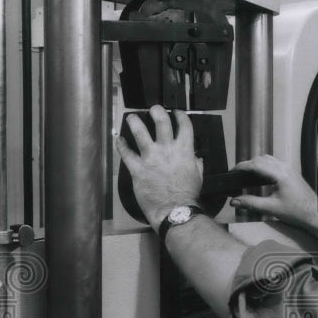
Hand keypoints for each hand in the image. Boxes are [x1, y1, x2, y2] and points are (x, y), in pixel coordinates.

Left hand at [115, 106, 202, 230]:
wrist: (175, 209)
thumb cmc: (188, 194)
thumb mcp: (198, 175)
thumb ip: (195, 162)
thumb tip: (196, 157)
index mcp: (184, 150)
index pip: (184, 125)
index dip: (180, 116)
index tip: (176, 112)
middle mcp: (167, 149)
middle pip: (161, 122)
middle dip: (157, 111)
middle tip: (153, 108)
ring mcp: (150, 158)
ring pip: (140, 133)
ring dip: (135, 122)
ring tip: (132, 117)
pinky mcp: (137, 169)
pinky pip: (126, 154)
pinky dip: (121, 145)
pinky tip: (118, 139)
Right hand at [230, 154, 317, 228]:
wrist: (315, 214)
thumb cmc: (296, 212)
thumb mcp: (271, 208)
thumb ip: (251, 203)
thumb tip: (234, 201)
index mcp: (280, 173)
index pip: (256, 164)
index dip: (241, 166)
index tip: (231, 171)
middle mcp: (285, 167)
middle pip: (261, 159)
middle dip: (248, 165)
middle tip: (237, 175)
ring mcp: (289, 168)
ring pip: (268, 159)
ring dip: (256, 164)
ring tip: (246, 175)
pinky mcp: (291, 172)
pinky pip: (274, 163)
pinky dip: (264, 166)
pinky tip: (260, 177)